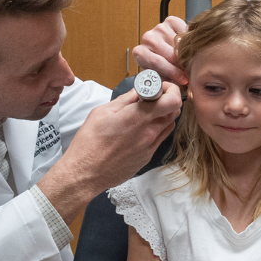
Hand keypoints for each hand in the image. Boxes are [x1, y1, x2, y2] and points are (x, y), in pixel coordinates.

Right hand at [38, 81, 181, 222]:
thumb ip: (125, 100)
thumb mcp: (102, 113)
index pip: (172, 100)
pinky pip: (160, 139)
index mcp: (137, 117)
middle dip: (168, 100)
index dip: (169, 89)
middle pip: (175, 111)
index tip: (159, 87)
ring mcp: (150, 146)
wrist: (86, 173)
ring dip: (164, 115)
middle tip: (154, 98)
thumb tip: (138, 91)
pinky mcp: (147, 157)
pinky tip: (142, 129)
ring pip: (169, 125)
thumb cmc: (89, 143)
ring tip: (148, 113)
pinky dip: (157, 129)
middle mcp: (148, 132)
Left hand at [133, 16, 188, 85]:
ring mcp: (159, 28)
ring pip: (177, 42)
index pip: (157, 62)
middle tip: (190, 72)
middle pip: (168, 52)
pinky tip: (188, 47)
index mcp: (140, 53)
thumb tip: (175, 87)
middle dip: (180, 64)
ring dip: (185, 53)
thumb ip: (166, 80)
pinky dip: (188, 39)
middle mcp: (148, 38)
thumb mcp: (162, 77)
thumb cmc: (162, 67)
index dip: (172, 72)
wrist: (166, 52)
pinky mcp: (170, 21)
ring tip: (189, 61)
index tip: (183, 79)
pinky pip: (183, 30)